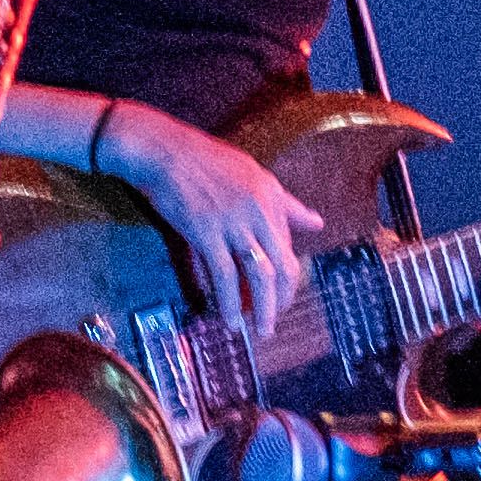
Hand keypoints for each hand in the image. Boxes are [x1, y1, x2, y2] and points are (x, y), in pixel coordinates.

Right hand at [101, 102, 321, 336]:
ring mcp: (234, 222)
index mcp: (272, 194)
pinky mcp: (206, 232)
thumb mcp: (253, 174)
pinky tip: (230, 319)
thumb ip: (287, 203)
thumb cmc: (204, 161)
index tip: (277, 291)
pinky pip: (225, 275)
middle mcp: (259, 209)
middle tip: (274, 320)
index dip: (284, 273)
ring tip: (260, 329)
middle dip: (282, 299)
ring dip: (263, 309)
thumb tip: (317, 223)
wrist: (163, 150)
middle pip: (283, 265)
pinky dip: (229, 301)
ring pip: (260, 275)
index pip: (288, 244)